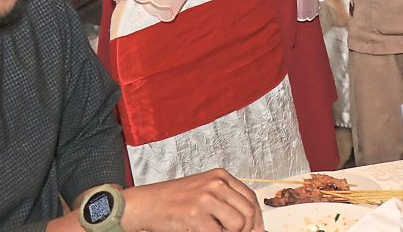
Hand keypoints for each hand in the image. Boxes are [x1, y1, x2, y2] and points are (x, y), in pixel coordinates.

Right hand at [122, 168, 262, 231]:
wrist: (145, 204)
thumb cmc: (173, 199)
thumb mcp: (203, 190)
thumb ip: (225, 201)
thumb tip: (252, 224)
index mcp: (220, 176)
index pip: (250, 198)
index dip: (257, 218)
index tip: (257, 230)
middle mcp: (216, 184)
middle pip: (248, 212)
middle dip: (247, 229)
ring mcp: (206, 199)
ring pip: (238, 225)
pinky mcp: (195, 216)